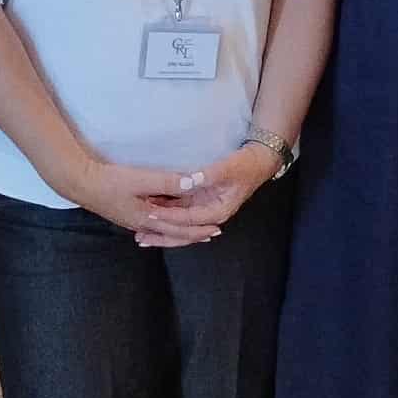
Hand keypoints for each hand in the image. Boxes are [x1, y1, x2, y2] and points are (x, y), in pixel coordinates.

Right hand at [71, 158, 225, 242]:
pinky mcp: (128, 214)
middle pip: (172, 234)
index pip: (179, 229)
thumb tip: (194, 182)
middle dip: (193, 234)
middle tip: (212, 233)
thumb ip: (168, 182)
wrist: (80, 184)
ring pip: (163, 230)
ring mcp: (133, 220)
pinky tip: (170, 220)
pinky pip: (154, 223)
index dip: (198, 230)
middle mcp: (141, 224)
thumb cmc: (109, 181)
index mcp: (147, 219)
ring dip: (181, 229)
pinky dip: (167, 223)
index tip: (216, 229)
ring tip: (195, 228)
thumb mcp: (141, 179)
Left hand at [133, 144, 280, 248]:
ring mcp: (204, 208)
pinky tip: (150, 214)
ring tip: (139, 232)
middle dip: (162, 233)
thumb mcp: (229, 168)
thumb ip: (209, 175)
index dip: (170, 217)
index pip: (190, 219)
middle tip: (139, 237)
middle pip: (183, 229)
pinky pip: (181, 211)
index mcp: (218, 211)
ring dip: (161, 226)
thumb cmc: (246, 165)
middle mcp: (210, 214)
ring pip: (179, 222)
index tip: (151, 214)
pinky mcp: (200, 201)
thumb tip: (189, 180)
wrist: (258, 161)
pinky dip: (166, 213)